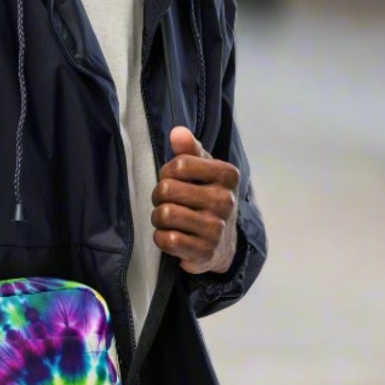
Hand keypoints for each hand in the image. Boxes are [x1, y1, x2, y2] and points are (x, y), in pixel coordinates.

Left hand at [151, 126, 239, 274]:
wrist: (222, 242)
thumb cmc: (207, 196)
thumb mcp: (204, 169)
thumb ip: (190, 149)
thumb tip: (177, 132)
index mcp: (227, 175)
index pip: (179, 165)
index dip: (167, 172)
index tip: (173, 180)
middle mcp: (226, 201)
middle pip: (166, 189)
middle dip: (158, 196)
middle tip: (167, 201)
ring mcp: (217, 228)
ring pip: (164, 214)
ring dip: (157, 218)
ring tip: (167, 219)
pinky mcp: (205, 252)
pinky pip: (167, 239)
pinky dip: (160, 238)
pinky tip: (171, 236)